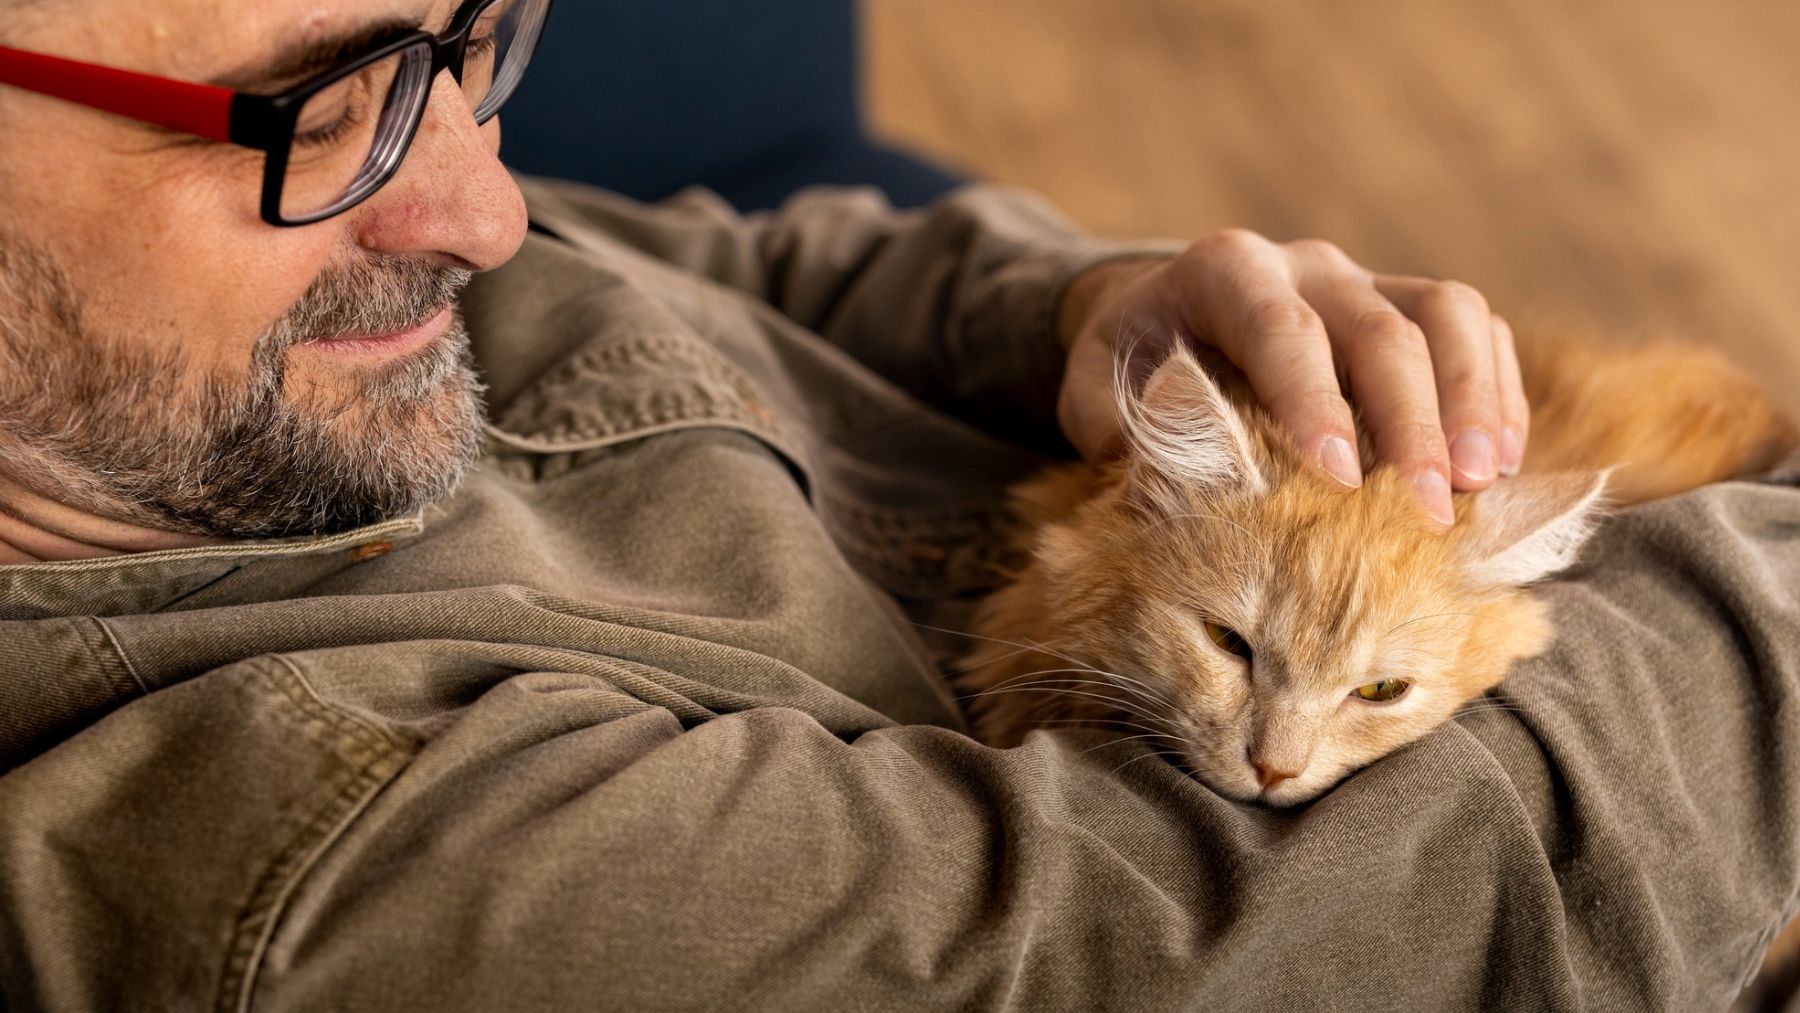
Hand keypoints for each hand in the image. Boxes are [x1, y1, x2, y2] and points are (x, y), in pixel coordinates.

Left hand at [1056, 230, 1528, 524]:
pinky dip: (1496, 394)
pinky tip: (1498, 467)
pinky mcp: (1412, 306)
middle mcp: (1306, 265)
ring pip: (1448, 314)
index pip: (1281, 330)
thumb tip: (1159, 479)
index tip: (1338, 476)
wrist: (1165, 317)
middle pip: (1381, 328)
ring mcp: (1368, 280)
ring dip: (1473, 401)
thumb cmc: (1133, 364)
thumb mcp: (1093, 387)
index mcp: (1225, 273)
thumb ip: (1110, 423)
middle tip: (1429, 508)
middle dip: (1411, 421)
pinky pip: (1477, 332)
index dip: (1313, 399)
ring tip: (1480, 484)